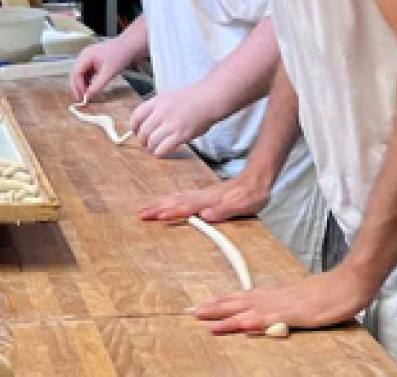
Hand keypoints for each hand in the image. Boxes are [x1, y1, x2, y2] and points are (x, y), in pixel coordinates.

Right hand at [70, 41, 126, 103]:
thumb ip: (97, 86)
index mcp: (86, 56)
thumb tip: (87, 97)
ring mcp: (89, 57)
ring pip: (82, 73)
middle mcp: (84, 56)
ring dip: (83, 84)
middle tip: (81, 99)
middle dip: (78, 86)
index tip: (83, 97)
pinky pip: (88, 72)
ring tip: (86, 95)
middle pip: (76, 73)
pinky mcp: (95, 60)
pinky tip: (92, 88)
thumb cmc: (120, 56)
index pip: (76, 73)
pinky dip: (88, 81)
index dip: (78, 86)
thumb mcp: (109, 73)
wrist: (131, 46)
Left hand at [130, 85, 225, 156]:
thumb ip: (156, 108)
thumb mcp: (168, 97)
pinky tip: (161, 152)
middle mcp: (162, 112)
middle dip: (142, 140)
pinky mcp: (182, 134)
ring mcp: (172, 123)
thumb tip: (145, 123)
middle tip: (145, 142)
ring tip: (154, 148)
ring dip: (151, 147)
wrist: (210, 99)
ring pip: (152, 141)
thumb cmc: (191, 98)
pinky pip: (164, 147)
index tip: (136, 131)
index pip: (136, 116)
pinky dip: (160, 152)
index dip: (133, 127)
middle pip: (143, 131)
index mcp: (157, 101)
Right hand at [137, 174, 269, 222]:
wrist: (257, 179)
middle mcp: (202, 197)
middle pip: (175, 202)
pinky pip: (181, 197)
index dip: (171, 212)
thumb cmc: (252, 194)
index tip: (156, 216)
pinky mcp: (203, 196)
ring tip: (144, 209)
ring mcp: (202, 195)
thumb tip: (206, 215)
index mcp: (210, 200)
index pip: (186, 207)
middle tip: (139, 214)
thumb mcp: (244, 205)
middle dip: (156, 208)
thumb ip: (224, 209)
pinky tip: (165, 202)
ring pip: (175, 198)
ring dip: (159, 204)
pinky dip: (169, 200)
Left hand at [191, 265, 376, 336]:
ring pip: (246, 310)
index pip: (238, 297)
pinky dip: (253, 322)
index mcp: (271, 294)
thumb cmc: (325, 293)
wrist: (349, 283)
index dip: (218, 301)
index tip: (198, 306)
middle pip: (236, 301)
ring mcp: (281, 305)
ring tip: (203, 318)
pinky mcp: (294, 313)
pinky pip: (269, 319)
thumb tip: (261, 313)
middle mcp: (271, 297)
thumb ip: (278, 306)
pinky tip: (240, 325)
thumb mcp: (297, 300)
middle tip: (189, 311)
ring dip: (224, 315)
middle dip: (212, 307)